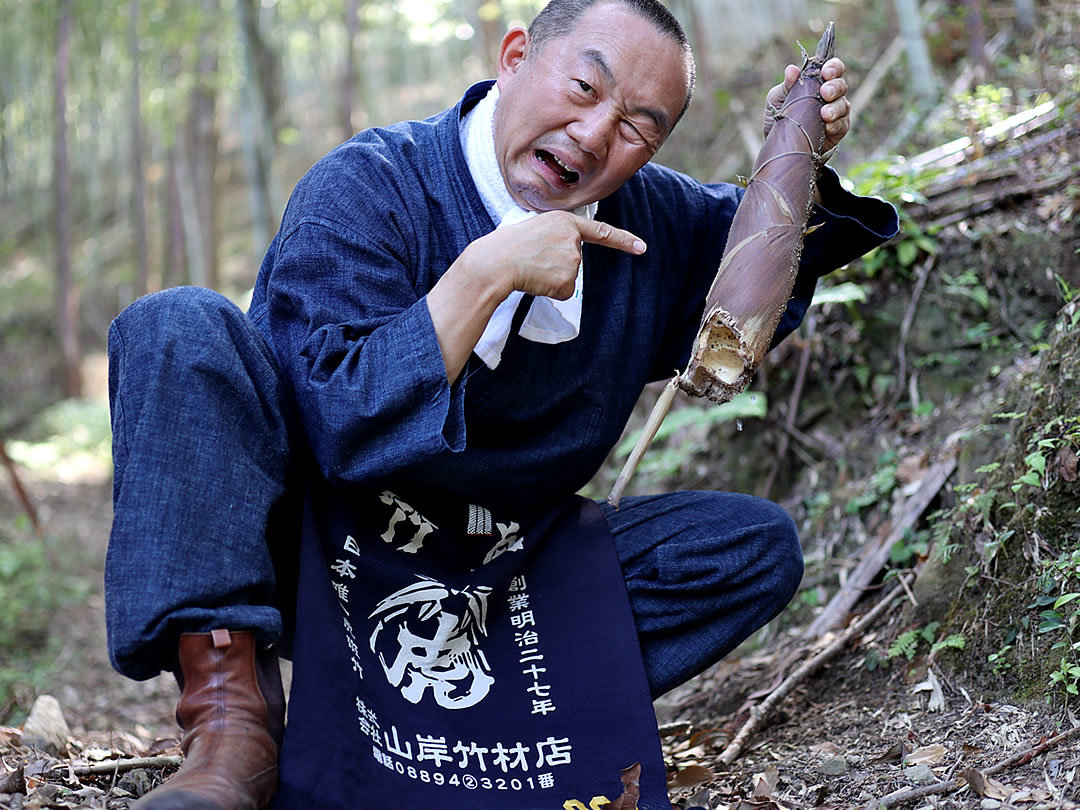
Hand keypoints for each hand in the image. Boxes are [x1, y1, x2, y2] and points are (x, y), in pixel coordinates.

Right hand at [463, 211, 645, 300]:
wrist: (496, 262)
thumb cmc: (505, 246)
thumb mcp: (532, 228)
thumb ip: (553, 237)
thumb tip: (556, 260)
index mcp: (564, 221)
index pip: (600, 232)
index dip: (623, 240)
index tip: (641, 247)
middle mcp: (573, 240)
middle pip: (573, 260)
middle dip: (555, 265)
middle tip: (531, 259)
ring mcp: (572, 260)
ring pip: (567, 278)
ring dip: (550, 278)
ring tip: (529, 268)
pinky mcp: (567, 281)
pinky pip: (562, 292)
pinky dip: (548, 291)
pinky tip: (534, 280)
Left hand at [763, 57, 849, 155]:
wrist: (779, 147)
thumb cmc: (778, 117)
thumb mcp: (777, 99)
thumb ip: (786, 85)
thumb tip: (791, 69)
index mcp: (818, 83)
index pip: (833, 69)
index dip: (834, 67)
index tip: (826, 72)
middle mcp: (830, 96)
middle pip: (841, 85)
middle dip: (835, 87)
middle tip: (825, 93)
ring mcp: (836, 113)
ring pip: (844, 105)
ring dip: (836, 108)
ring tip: (825, 113)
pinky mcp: (837, 131)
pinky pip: (842, 125)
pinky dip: (836, 124)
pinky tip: (827, 126)